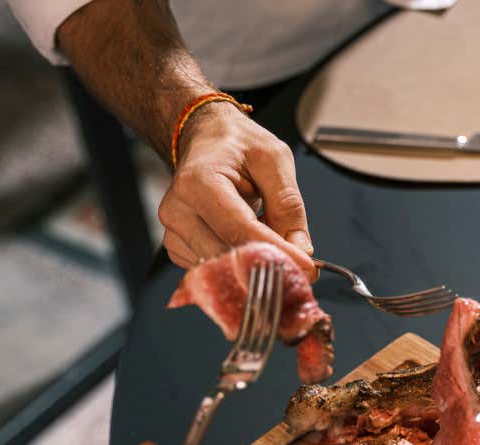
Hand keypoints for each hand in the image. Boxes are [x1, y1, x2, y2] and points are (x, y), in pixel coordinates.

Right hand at [159, 103, 315, 275]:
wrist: (205, 139)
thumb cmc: (237, 144)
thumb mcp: (274, 159)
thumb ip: (288, 203)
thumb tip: (300, 249)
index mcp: (198, 182)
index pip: (240, 230)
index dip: (276, 253)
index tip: (307, 268)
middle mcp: (177, 210)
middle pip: (229, 255)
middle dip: (268, 264)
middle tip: (299, 266)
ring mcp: (173, 231)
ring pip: (221, 268)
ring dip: (252, 266)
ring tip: (272, 245)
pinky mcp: (177, 247)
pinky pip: (212, 269)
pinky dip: (236, 265)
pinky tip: (247, 244)